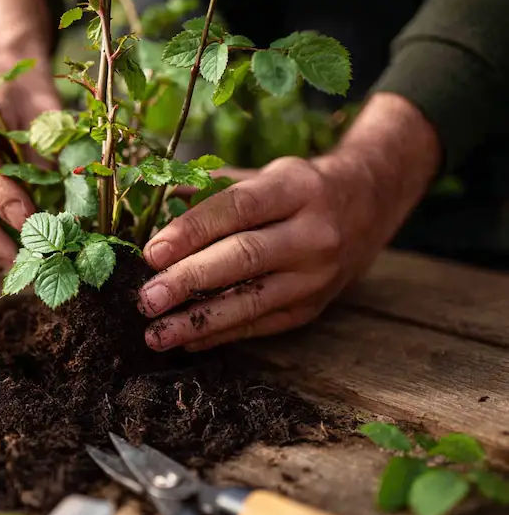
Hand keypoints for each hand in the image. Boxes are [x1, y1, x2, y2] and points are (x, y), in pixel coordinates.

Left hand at [136, 152, 414, 351]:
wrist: (369, 206)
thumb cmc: (299, 189)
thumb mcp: (265, 174)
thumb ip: (211, 186)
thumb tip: (156, 197)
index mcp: (295, 188)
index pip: (236, 209)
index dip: (191, 231)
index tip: (151, 252)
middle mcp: (312, 233)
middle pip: (244, 258)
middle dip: (189, 281)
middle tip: (146, 299)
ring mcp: (316, 275)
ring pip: (252, 301)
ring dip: (199, 321)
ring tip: (156, 334)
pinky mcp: (313, 308)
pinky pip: (261, 325)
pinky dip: (220, 334)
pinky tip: (186, 340)